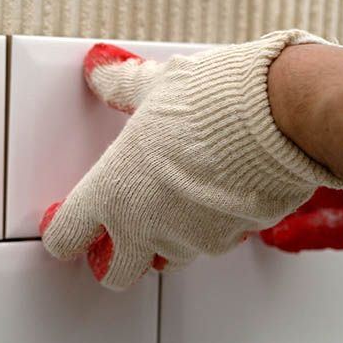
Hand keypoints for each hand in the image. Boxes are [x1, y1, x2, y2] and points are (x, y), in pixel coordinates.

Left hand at [40, 31, 342, 288]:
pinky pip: (209, 243)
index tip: (65, 222)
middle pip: (114, 272)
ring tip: (176, 199)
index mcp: (112, 191)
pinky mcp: (230, 242)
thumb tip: (101, 70)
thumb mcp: (156, 85)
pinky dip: (207, 227)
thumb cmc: (212, 103)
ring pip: (166, 259)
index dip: (63, 232)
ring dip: (164, 239)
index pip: (66, 236)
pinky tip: (215, 193)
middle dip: (114, 257)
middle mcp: (145, 227)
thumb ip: (123, 87)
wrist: (280, 118)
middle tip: (119, 233)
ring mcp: (189, 241)